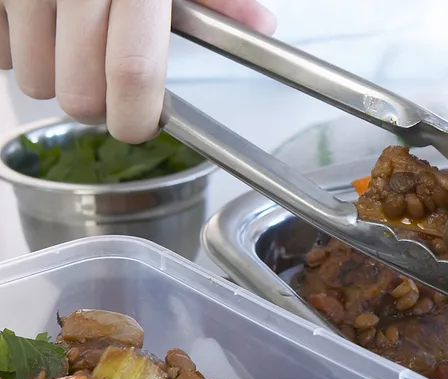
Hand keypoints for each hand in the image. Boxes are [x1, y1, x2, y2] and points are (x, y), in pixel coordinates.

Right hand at [0, 0, 275, 142]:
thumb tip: (258, 24)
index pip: (132, 71)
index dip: (136, 114)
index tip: (138, 124)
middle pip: (78, 93)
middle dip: (95, 104)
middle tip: (106, 83)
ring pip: (34, 79)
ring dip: (53, 73)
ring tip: (70, 38)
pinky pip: (0, 53)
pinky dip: (17, 46)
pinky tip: (38, 20)